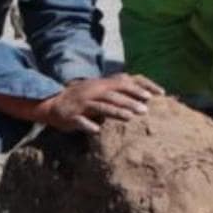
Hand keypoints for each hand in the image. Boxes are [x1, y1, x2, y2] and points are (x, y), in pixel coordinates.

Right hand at [36, 74, 163, 133]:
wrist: (53, 104)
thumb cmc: (83, 100)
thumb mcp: (100, 92)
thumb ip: (119, 92)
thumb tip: (146, 95)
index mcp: (102, 85)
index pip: (125, 82)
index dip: (141, 87)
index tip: (159, 94)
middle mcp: (93, 91)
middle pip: (114, 95)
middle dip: (130, 101)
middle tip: (146, 109)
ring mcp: (82, 103)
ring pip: (101, 107)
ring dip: (115, 112)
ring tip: (129, 118)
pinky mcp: (72, 116)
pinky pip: (80, 121)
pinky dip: (88, 125)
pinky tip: (97, 130)